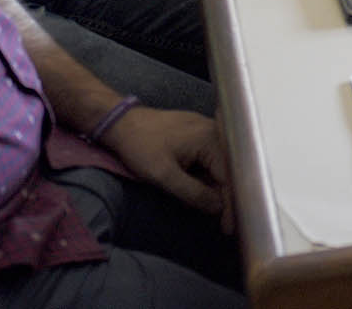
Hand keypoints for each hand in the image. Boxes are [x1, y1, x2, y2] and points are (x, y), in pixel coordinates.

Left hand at [101, 106, 236, 234]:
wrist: (121, 122)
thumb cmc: (141, 147)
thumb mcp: (164, 176)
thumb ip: (194, 193)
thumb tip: (219, 208)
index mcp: (210, 139)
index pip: (228, 177)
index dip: (230, 205)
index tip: (229, 228)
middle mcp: (214, 131)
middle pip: (226, 171)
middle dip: (223, 198)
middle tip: (223, 224)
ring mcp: (206, 129)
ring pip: (217, 166)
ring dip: (213, 187)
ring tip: (211, 211)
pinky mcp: (198, 132)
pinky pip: (209, 158)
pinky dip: (205, 176)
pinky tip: (200, 190)